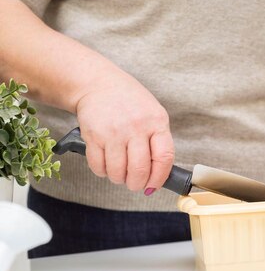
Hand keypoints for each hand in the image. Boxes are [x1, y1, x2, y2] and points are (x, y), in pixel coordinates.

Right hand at [75, 74, 173, 194]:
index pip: (164, 158)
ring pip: (118, 172)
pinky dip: (103, 172)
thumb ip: (158, 141)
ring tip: (120, 172)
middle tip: (134, 183)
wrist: (99, 84)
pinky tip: (106, 164)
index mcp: (157, 122)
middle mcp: (136, 127)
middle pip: (139, 170)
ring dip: (119, 179)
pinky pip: (98, 166)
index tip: (154, 186)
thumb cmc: (130, 102)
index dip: (159, 178)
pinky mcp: (93, 136)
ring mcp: (114, 132)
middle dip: (137, 184)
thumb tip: (159, 174)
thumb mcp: (153, 115)